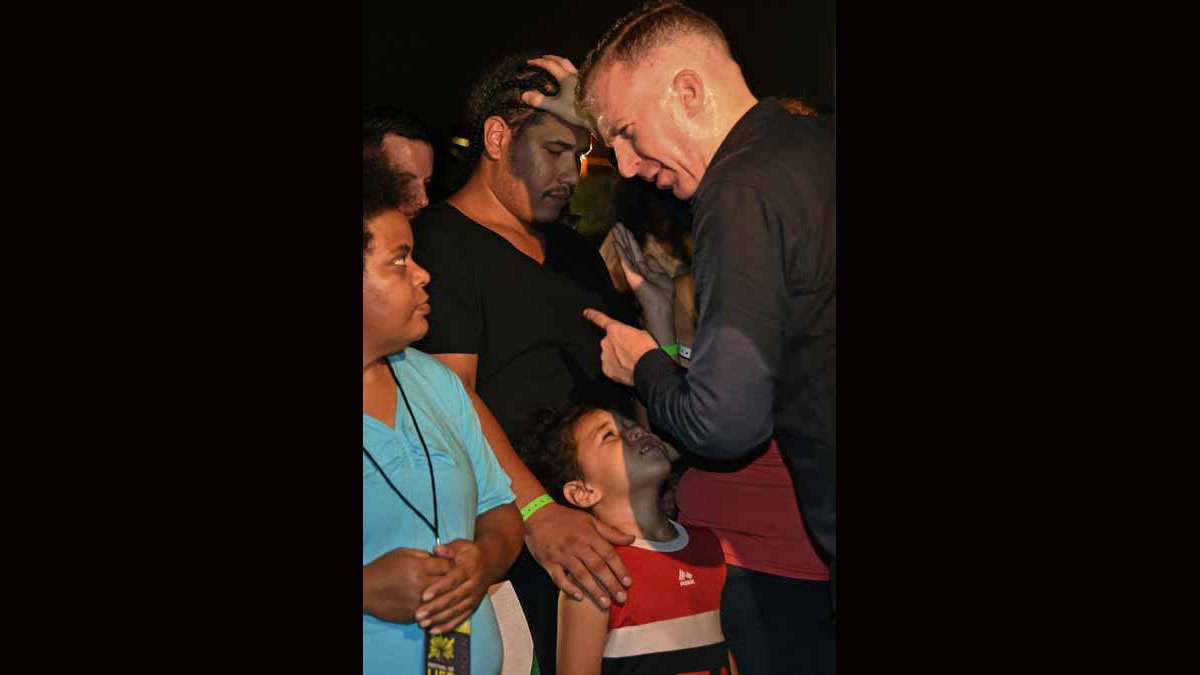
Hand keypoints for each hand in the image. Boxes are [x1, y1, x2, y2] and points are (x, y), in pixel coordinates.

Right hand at [363, 547, 450, 623]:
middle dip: (454, 581)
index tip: (456, 565)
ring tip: (452, 594)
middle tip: (459, 579)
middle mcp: (421, 586)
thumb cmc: (383, 568)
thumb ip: (423, 555)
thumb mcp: (403, 554)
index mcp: (419, 568)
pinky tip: (438, 606)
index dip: (454, 564)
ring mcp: (417, 603)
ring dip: (448, 597)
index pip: (448, 566)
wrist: (365, 590)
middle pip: (449, 584)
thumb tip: (440, 558)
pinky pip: (431, 612)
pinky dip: (435, 609)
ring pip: (442, 601)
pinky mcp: (413, 616)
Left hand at [414, 540, 489, 633]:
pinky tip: (434, 631)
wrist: (490, 562)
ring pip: (456, 611)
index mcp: (469, 568)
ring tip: (422, 624)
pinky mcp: (473, 606)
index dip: (439, 588)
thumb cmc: (470, 553)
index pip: (453, 580)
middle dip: (435, 608)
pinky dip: (448, 626)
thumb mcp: (461, 545)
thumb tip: (437, 550)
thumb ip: (449, 549)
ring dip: (439, 619)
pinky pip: (461, 618)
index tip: (424, 596)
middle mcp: (473, 584)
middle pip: (453, 598)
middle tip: (418, 615)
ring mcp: (474, 597)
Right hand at [520, 55, 593, 132]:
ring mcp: (583, 78)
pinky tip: (566, 76)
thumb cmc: (577, 111)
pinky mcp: (588, 84)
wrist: (598, 117)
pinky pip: (575, 72)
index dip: (539, 62)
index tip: (529, 62)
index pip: (550, 65)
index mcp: (566, 78)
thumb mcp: (556, 107)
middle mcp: (575, 75)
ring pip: (570, 65)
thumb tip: (524, 94)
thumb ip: (540, 100)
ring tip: (553, 65)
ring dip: (560, 62)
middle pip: (561, 60)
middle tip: (541, 58)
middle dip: (550, 58)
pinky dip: (567, 69)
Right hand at [525, 503, 634, 610]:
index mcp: (589, 535)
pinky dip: (569, 588)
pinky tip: (580, 597)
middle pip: (597, 566)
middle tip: (621, 598)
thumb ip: (611, 532)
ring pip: (581, 575)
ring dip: (594, 590)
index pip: (608, 554)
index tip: (628, 583)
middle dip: (611, 583)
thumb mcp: (590, 520)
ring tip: (605, 603)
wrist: (538, 515)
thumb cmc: (566, 518)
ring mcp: (562, 555)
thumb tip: (631, 539)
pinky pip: (559, 578)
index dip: (619, 569)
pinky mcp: (549, 562)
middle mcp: (577, 545)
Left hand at [583, 308, 659, 385]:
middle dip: (617, 346)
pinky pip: (610, 367)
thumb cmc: (646, 350)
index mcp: (615, 330)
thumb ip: (631, 334)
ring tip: (630, 362)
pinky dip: (617, 368)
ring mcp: (605, 356)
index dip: (593, 315)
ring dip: (617, 357)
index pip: (600, 320)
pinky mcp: (607, 369)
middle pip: (609, 342)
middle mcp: (606, 342)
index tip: (586, 313)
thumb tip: (633, 339)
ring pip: (609, 355)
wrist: (647, 367)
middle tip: (630, 352)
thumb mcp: (642, 334)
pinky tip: (627, 369)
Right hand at [611, 223, 675, 343]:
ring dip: (621, 239)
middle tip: (616, 224)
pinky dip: (620, 251)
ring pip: (626, 252)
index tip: (626, 230)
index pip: (636, 252)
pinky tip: (615, 242)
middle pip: (629, 249)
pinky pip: (625, 260)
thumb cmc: (663, 296)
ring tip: (615, 227)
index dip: (631, 241)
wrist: (660, 308)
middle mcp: (637, 269)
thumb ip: (655, 266)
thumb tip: (649, 255)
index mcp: (645, 269)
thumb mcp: (663, 277)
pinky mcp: (631, 275)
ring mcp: (633, 272)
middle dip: (624, 236)